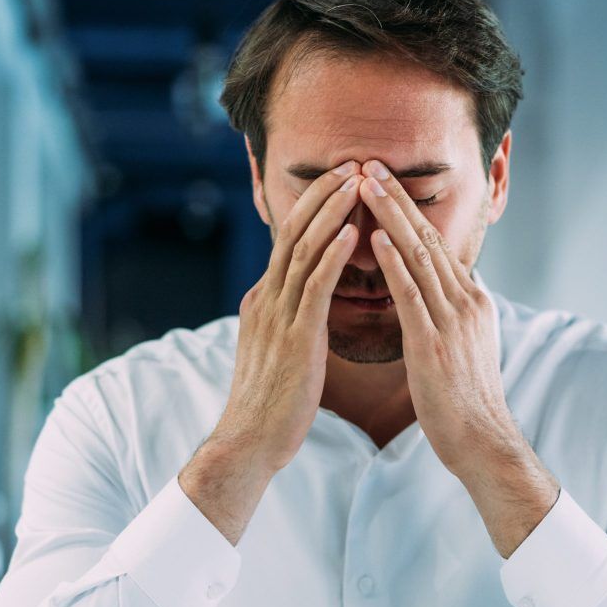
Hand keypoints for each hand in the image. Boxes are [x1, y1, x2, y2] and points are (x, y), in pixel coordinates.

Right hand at [180, 161, 361, 543]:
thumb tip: (308, 304)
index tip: (341, 180)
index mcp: (264, 300)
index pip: (290, 241)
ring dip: (332, 213)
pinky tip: (354, 233)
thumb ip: (291, 321)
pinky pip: (315, 287)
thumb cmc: (272, 404)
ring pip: (304, 250)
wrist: (249, 442)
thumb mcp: (280, 351)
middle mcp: (266, 299)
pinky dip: (334, 255)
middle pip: (294, 231)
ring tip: (358, 182)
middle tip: (352, 164)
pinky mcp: (294, 338)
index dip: (315, 207)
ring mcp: (277, 316)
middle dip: (323, 195)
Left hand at [358, 160, 558, 555]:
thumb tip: (439, 296)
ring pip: (418, 255)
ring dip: (390, 215)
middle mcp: (465, 301)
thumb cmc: (465, 403)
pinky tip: (375, 235)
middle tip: (368, 164)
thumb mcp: (463, 348)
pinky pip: (411, 293)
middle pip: (427, 238)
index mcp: (471, 300)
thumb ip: (450, 316)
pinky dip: (394, 260)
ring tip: (365, 183)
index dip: (408, 211)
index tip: (383, 182)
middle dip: (396, 198)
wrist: (482, 441)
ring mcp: (452, 320)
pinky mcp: (435, 342)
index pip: (435, 246)